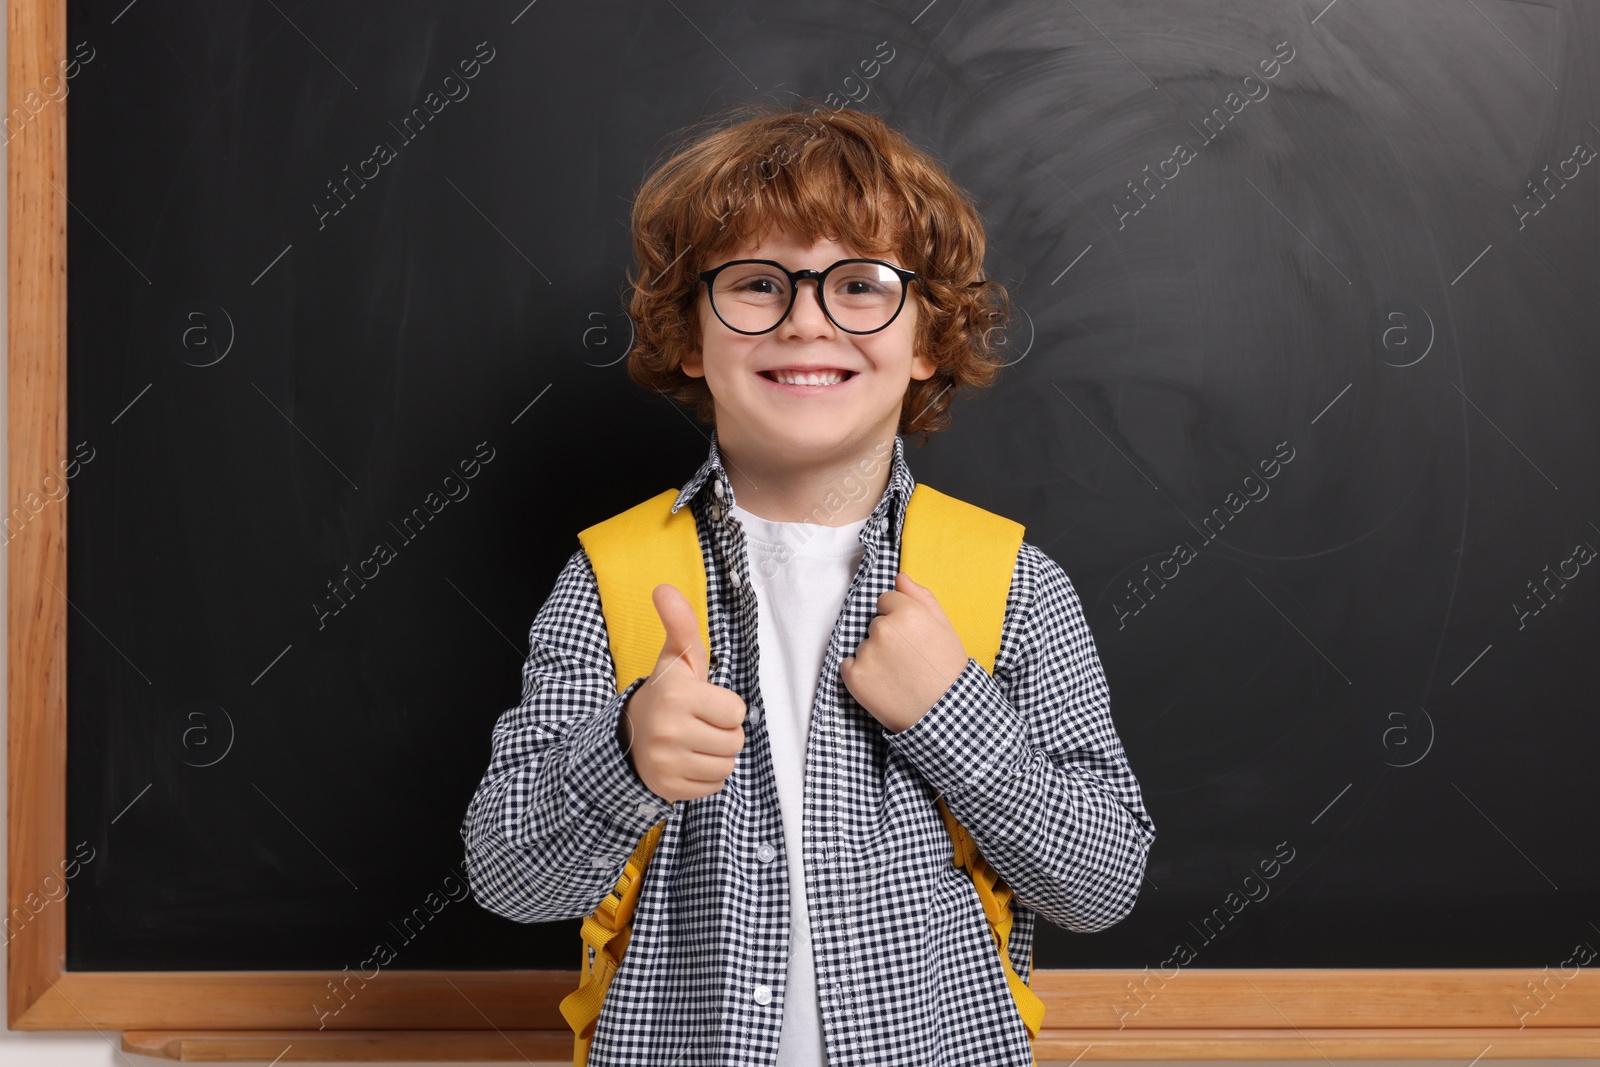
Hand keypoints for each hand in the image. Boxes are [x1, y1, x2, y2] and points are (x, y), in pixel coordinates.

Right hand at [617, 583, 747, 802]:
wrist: (630, 734)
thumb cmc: (668, 692)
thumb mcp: (676, 657)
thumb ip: (680, 623)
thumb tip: (663, 587)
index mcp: (676, 695)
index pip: (737, 712)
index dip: (726, 707)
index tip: (704, 702)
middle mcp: (669, 730)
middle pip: (735, 741)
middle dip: (723, 732)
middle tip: (699, 723)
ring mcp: (666, 763)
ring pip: (727, 765)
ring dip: (717, 754)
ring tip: (694, 741)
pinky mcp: (668, 788)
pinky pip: (714, 786)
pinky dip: (706, 776)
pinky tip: (687, 761)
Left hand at [839, 572, 969, 733]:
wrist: (944, 716)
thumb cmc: (948, 670)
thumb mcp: (945, 627)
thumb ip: (921, 597)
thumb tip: (899, 577)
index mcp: (907, 612)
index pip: (886, 600)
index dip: (900, 618)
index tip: (912, 637)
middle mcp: (883, 629)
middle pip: (875, 623)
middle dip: (887, 636)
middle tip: (908, 660)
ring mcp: (866, 653)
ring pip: (864, 645)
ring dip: (875, 656)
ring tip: (899, 675)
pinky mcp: (853, 676)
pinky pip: (849, 665)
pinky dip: (861, 674)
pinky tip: (883, 684)